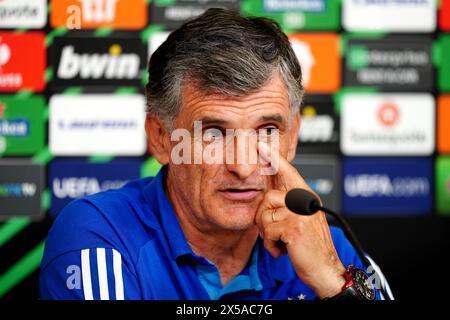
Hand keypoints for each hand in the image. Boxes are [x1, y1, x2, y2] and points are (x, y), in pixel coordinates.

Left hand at [255, 142, 345, 298]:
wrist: (326, 270)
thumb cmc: (311, 248)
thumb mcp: (302, 221)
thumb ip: (289, 206)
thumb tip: (268, 195)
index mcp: (307, 198)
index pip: (288, 173)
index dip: (274, 159)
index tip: (260, 145)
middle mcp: (305, 202)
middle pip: (267, 198)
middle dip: (264, 220)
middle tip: (275, 234)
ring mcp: (300, 213)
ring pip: (264, 217)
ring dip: (268, 236)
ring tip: (283, 243)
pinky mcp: (294, 227)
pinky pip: (267, 231)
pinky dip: (271, 246)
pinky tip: (284, 250)